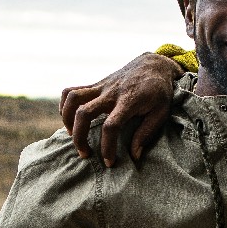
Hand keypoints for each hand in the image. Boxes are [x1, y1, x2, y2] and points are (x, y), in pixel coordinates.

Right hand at [59, 53, 182, 166]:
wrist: (154, 65)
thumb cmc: (160, 91)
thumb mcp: (161, 112)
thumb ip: (146, 133)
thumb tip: (134, 155)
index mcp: (129, 101)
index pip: (111, 126)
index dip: (107, 147)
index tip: (109, 162)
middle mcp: (111, 93)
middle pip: (84, 113)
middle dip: (79, 137)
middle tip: (86, 154)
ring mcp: (101, 87)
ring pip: (73, 99)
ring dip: (67, 119)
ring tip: (72, 135)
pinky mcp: (96, 84)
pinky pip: (71, 91)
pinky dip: (65, 104)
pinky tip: (70, 118)